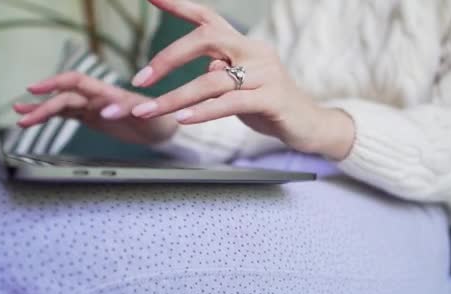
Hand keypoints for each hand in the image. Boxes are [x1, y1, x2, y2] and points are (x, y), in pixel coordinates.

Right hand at [15, 72, 177, 144]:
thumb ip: (126, 109)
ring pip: (61, 106)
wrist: (163, 128)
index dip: (55, 83)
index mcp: (107, 92)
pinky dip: (48, 116)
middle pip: (64, 97)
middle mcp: (96, 97)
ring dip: (40, 110)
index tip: (37, 89)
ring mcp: (91, 107)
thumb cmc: (158, 118)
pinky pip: (66, 115)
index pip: (75, 82)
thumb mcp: (146, 115)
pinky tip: (32, 118)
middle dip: (43, 106)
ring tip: (19, 115)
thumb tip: (104, 109)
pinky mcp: (90, 117)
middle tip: (24, 116)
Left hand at [130, 0, 354, 159]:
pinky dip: (203, 111)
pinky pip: (231, 102)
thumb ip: (218, 76)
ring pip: (212, 79)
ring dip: (175, 97)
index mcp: (244, 45)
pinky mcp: (273, 98)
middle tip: (141, 79)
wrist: (309, 125)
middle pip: (206, 39)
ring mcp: (266, 73)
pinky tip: (183, 119)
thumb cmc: (269, 105)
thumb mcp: (238, 87)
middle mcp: (255, 51)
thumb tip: (204, 70)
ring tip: (148, 111)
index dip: (179, 5)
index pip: (208, 17)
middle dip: (168, 58)